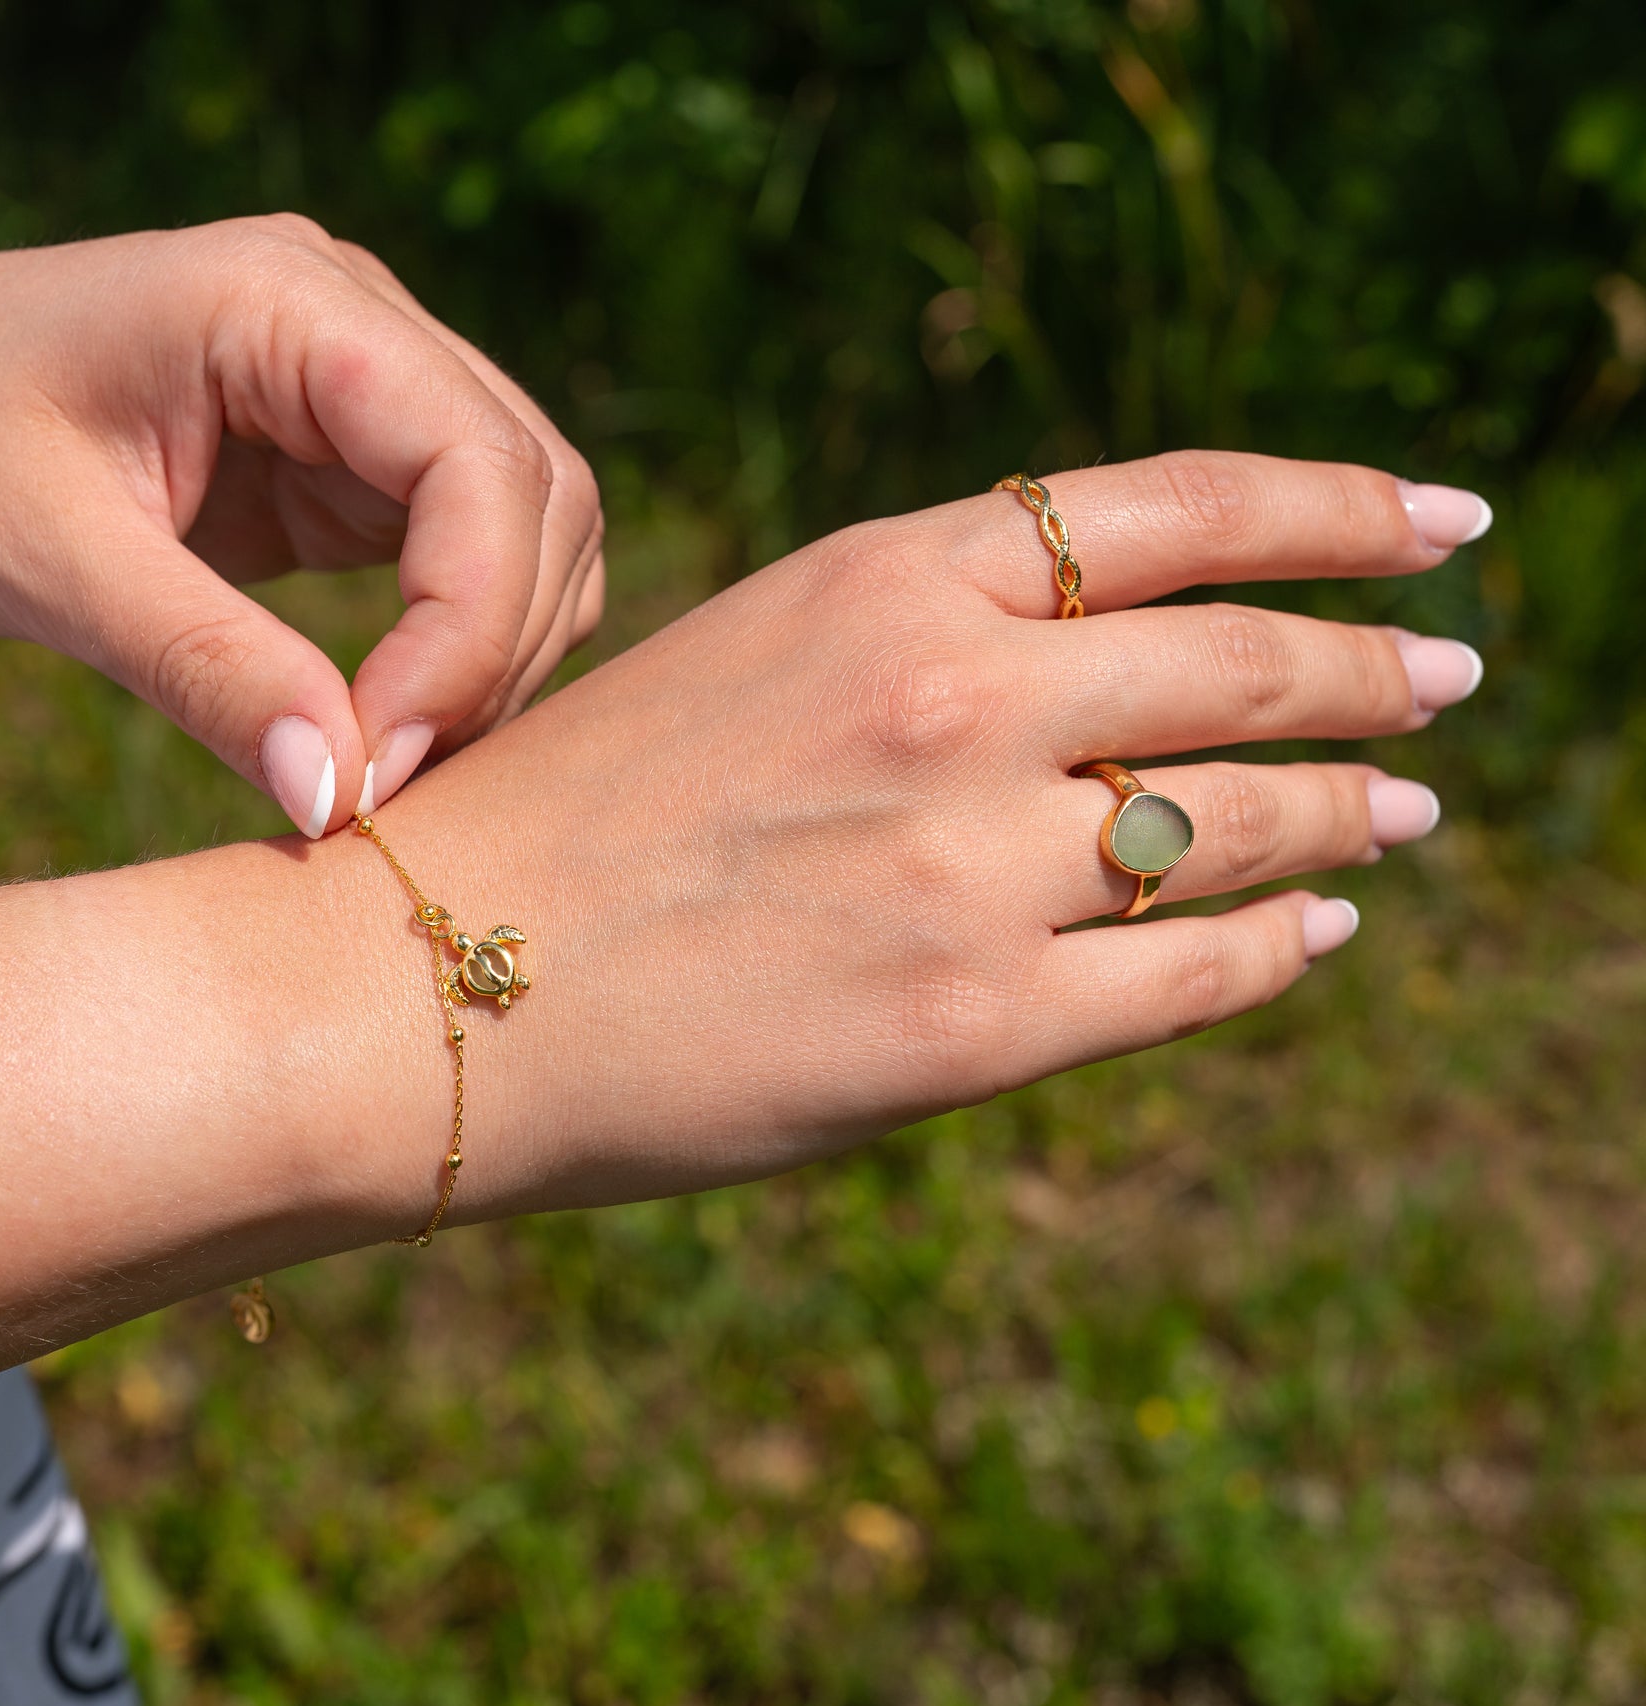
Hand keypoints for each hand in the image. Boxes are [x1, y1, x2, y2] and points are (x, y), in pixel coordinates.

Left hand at [0, 215, 603, 833]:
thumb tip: (347, 799)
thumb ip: (206, 670)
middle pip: (539, 490)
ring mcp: (370, 387)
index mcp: (287, 301)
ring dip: (498, 651)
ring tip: (392, 755)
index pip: (477, 461)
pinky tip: (395, 711)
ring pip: (535, 522)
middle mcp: (359, 323)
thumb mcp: (45, 557)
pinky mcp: (358, 456)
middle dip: (495, 648)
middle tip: (390, 775)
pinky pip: (477, 551)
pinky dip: (467, 642)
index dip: (471, 623)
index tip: (387, 756)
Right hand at [354, 451, 1487, 1219]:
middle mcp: (949, 698)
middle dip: (1378, 669)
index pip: (1182, 505)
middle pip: (1247, 665)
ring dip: (1348, 812)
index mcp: (887, 577)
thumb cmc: (579, 817)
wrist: (428, 984)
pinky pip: (1195, 976)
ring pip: (1244, 825)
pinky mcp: (968, 1030)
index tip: (1442, 528)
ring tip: (1400, 812)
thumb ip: (932, 644)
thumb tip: (1122, 678)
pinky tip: (1312, 931)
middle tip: (1446, 680)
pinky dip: (1278, 947)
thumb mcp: (760, 660)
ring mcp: (966, 868)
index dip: (1342, 509)